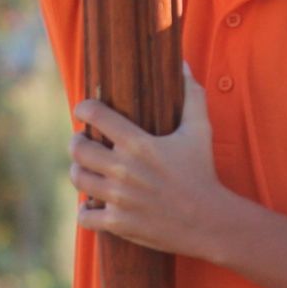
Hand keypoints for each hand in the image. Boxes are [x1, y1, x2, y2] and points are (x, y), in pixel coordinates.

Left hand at [70, 66, 229, 261]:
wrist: (209, 221)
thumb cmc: (202, 172)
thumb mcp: (200, 130)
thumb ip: (191, 94)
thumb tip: (182, 64)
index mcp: (139, 143)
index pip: (96, 115)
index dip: (84, 108)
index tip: (85, 110)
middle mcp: (124, 169)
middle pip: (78, 148)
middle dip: (77, 141)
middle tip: (84, 141)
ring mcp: (120, 198)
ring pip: (78, 178)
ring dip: (79, 171)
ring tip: (87, 169)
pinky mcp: (119, 223)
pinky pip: (84, 216)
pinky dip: (86, 210)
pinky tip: (95, 203)